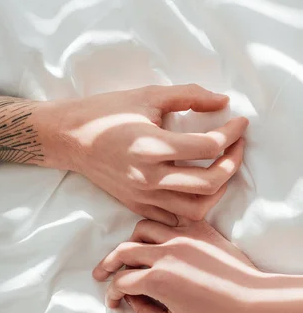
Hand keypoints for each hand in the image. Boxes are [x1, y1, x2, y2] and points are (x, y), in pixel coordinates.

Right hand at [45, 85, 247, 224]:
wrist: (71, 138)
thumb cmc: (107, 112)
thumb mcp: (148, 95)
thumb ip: (189, 96)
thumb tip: (224, 102)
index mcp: (151, 146)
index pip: (208, 146)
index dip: (232, 133)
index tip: (240, 122)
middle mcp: (148, 177)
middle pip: (209, 183)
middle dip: (233, 163)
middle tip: (237, 146)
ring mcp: (142, 196)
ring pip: (196, 209)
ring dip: (218, 190)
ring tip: (221, 170)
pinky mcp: (136, 205)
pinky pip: (174, 217)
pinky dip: (192, 205)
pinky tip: (195, 186)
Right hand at [93, 220, 274, 312]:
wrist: (252, 299)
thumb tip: (132, 302)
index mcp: (157, 279)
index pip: (121, 282)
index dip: (112, 294)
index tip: (114, 301)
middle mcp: (165, 253)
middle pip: (123, 251)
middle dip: (108, 264)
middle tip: (101, 273)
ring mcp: (181, 237)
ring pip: (142, 228)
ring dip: (130, 242)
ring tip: (129, 254)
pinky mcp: (197, 229)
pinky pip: (169, 219)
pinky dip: (157, 226)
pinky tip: (156, 238)